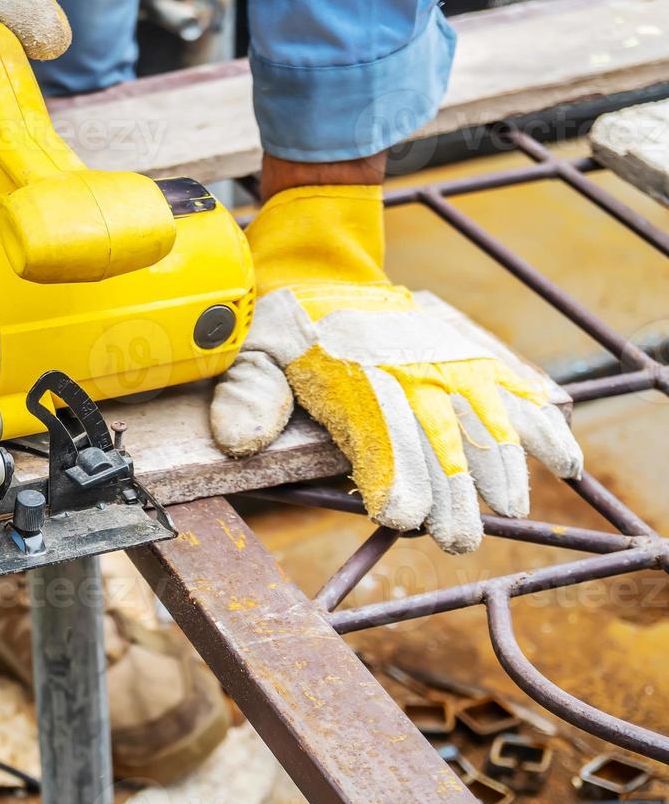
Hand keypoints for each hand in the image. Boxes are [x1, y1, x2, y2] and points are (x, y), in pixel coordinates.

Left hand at [209, 185, 582, 552]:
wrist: (322, 262)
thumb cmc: (283, 321)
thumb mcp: (250, 348)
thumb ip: (248, 392)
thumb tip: (240, 440)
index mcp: (354, 375)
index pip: (380, 433)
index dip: (394, 478)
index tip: (401, 518)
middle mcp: (407, 368)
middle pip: (436, 437)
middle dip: (451, 493)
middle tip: (459, 541)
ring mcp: (443, 359)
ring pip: (483, 415)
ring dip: (502, 464)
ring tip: (514, 508)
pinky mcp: (467, 353)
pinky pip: (512, 384)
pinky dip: (541, 416)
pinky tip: (564, 454)